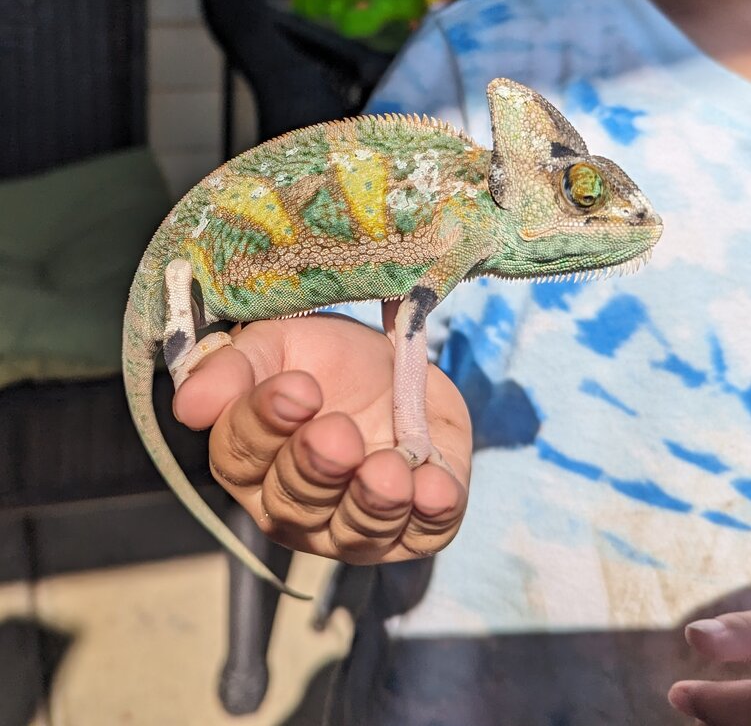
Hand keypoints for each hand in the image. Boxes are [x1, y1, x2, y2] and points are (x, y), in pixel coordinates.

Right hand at [172, 307, 470, 563]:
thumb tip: (188, 403)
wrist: (400, 366)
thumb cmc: (326, 360)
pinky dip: (431, 513)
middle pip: (295, 502)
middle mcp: (296, 506)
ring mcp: (354, 525)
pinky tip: (435, 487)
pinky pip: (422, 533)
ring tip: (389, 469)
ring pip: (356, 531)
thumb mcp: (277, 344)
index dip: (266, 422)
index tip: (297, 388)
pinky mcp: (415, 528)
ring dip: (373, 503)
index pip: (242, 454)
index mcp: (252, 460)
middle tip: (338, 432)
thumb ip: (234, 368)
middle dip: (317, 467)